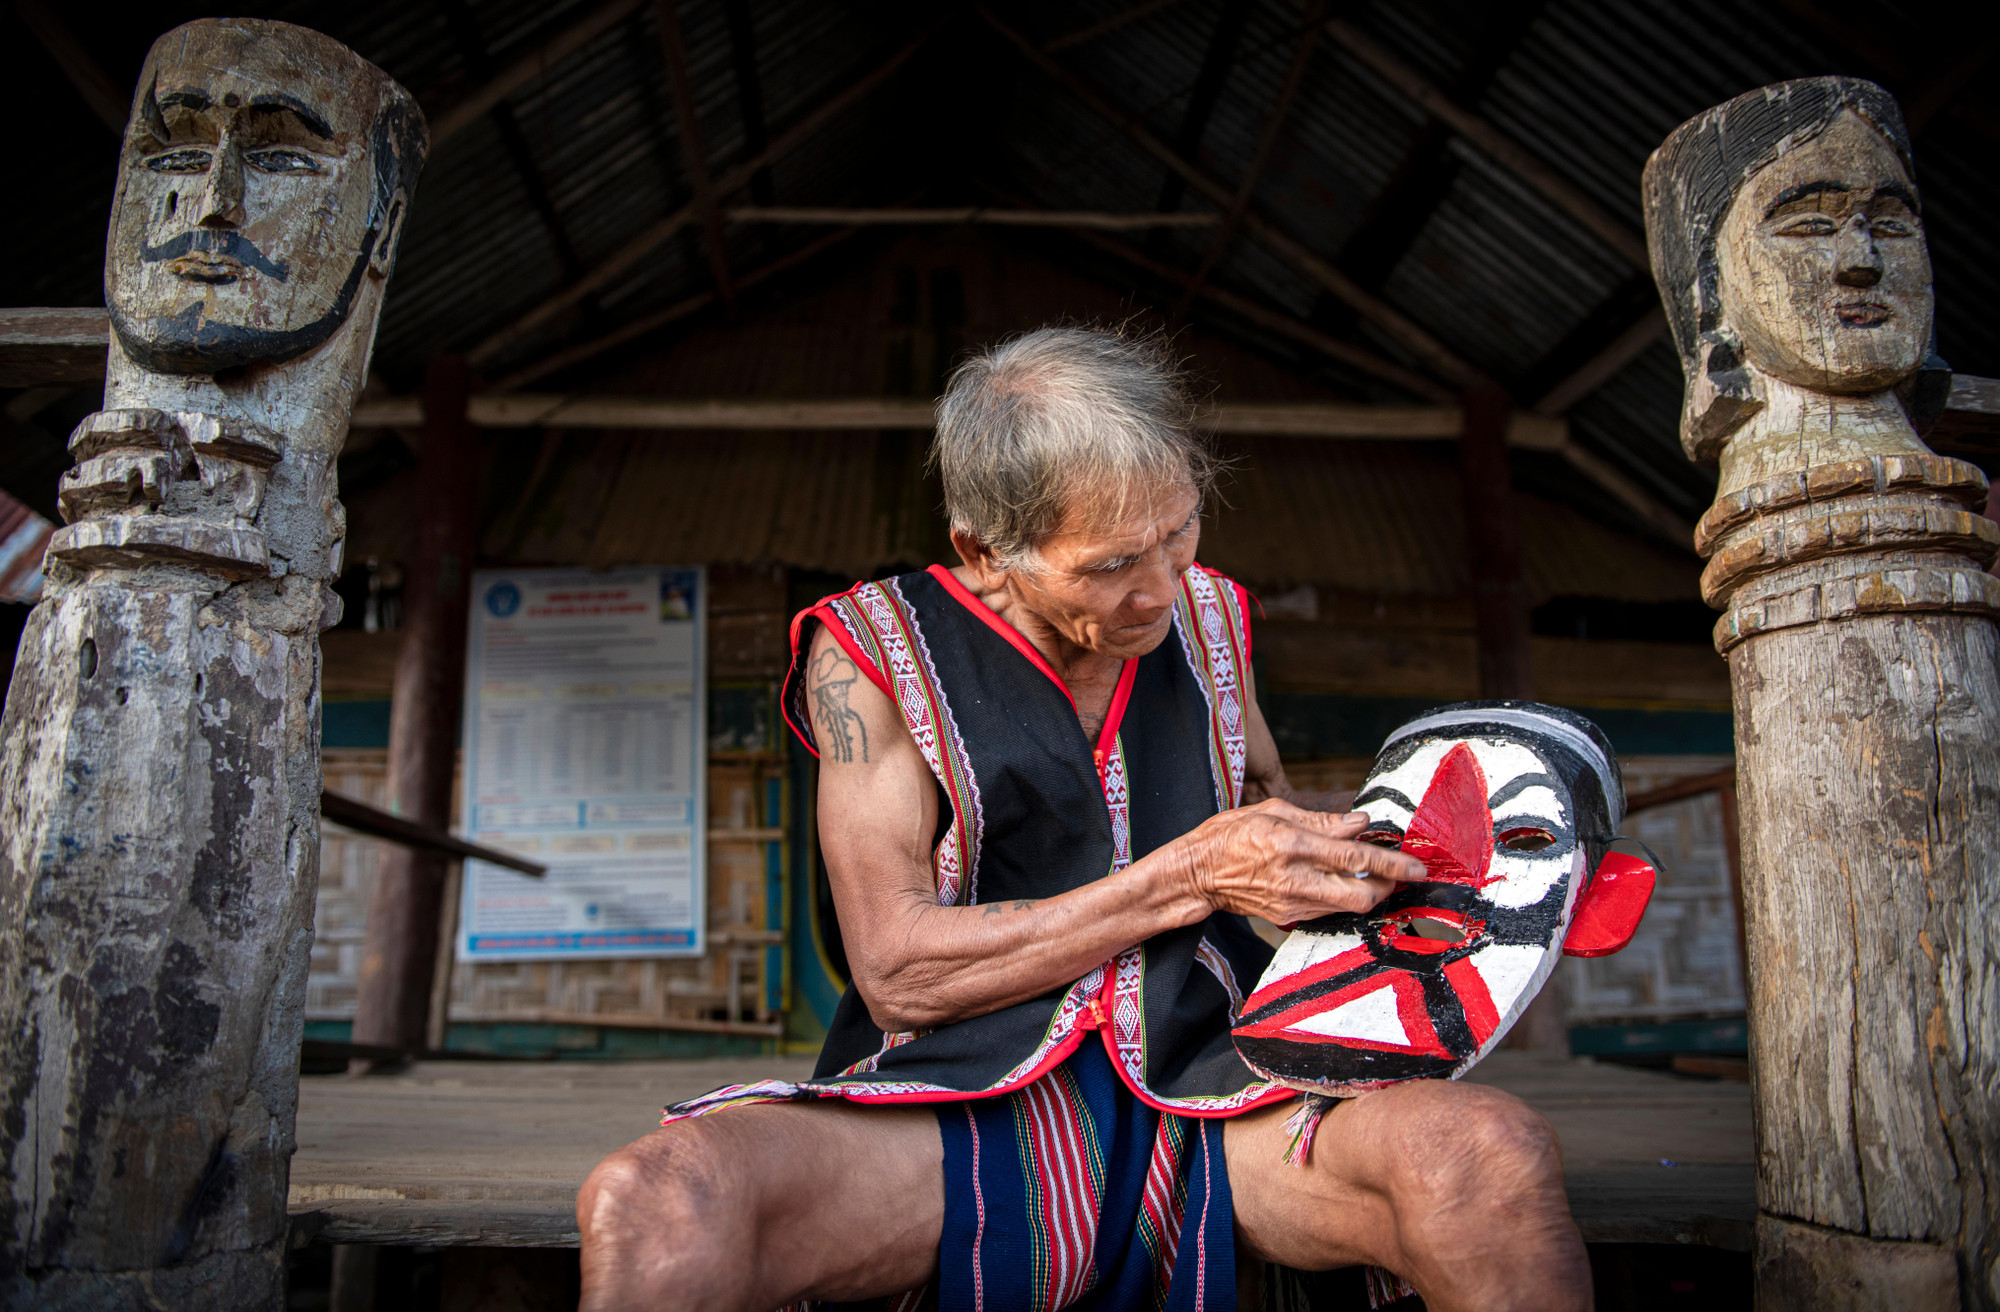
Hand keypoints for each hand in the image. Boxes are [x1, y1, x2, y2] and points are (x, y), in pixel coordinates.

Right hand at [1170, 799, 1426, 923]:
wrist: (1197, 873)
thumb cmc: (1230, 834)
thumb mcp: (1273, 811)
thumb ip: (1321, 820)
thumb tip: (1360, 823)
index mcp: (1293, 844)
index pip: (1355, 858)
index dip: (1392, 863)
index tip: (1417, 867)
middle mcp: (1296, 878)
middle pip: (1361, 896)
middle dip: (1387, 886)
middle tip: (1394, 872)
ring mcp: (1292, 903)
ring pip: (1348, 908)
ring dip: (1366, 892)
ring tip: (1369, 874)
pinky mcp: (1287, 918)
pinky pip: (1328, 911)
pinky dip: (1341, 898)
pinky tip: (1338, 883)